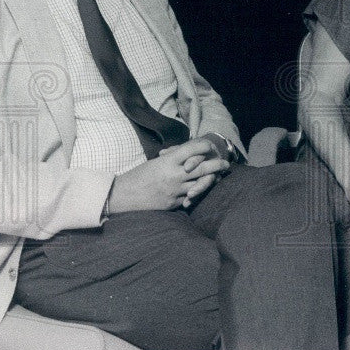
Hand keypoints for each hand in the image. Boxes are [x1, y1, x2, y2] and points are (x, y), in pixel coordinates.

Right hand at [110, 138, 229, 212]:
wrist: (123, 195)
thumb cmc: (138, 176)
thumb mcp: (156, 162)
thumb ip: (173, 160)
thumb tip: (189, 156)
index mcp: (168, 161)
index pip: (193, 149)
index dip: (205, 146)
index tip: (212, 147)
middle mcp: (174, 175)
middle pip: (203, 168)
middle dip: (217, 165)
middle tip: (226, 164)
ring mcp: (175, 190)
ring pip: (200, 185)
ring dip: (211, 181)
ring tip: (218, 178)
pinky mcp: (173, 203)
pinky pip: (191, 198)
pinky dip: (196, 194)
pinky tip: (201, 191)